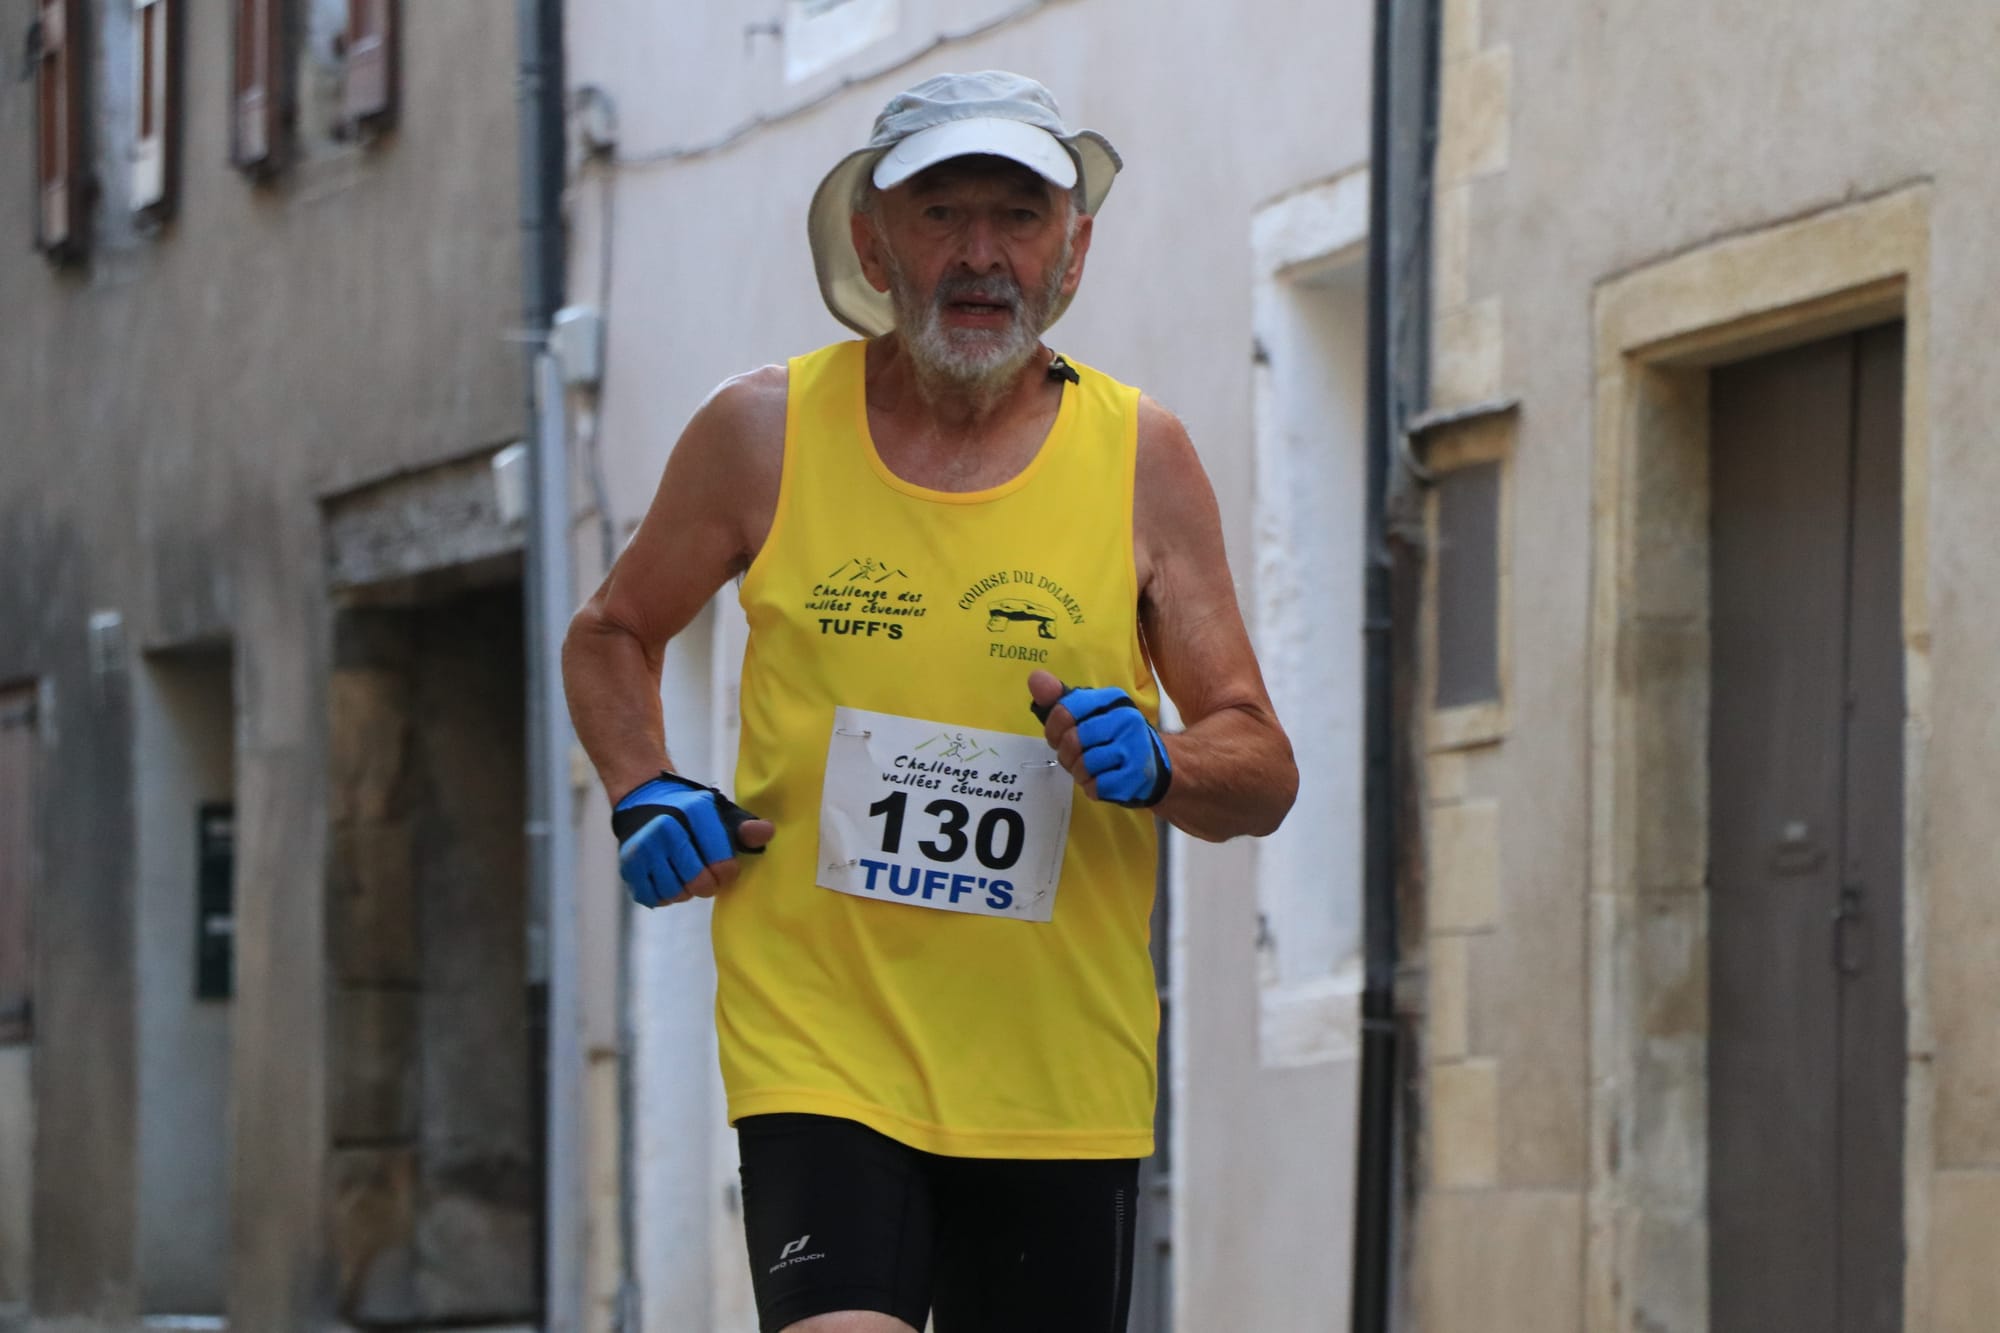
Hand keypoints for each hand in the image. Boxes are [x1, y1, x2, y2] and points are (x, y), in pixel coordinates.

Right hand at [612, 772, 774, 906]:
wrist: (644, 799)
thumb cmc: (689, 812)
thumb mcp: (720, 813)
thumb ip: (745, 828)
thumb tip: (767, 833)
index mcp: (694, 812)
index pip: (723, 864)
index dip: (728, 873)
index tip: (725, 868)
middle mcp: (665, 828)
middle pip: (700, 883)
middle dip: (708, 885)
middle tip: (706, 877)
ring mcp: (643, 847)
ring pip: (676, 894)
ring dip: (685, 890)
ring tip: (685, 875)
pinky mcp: (628, 864)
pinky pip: (654, 898)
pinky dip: (664, 895)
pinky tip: (667, 879)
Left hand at [1028, 670, 1171, 807]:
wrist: (1152, 765)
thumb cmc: (1112, 737)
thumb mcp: (1088, 714)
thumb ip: (1059, 699)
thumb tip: (1035, 678)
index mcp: (1111, 699)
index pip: (1065, 711)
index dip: (1053, 730)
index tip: (1058, 738)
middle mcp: (1126, 719)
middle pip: (1073, 740)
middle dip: (1066, 755)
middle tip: (1075, 758)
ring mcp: (1134, 748)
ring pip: (1084, 765)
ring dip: (1079, 773)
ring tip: (1089, 770)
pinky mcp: (1136, 776)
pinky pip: (1097, 786)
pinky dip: (1092, 787)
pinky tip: (1102, 781)